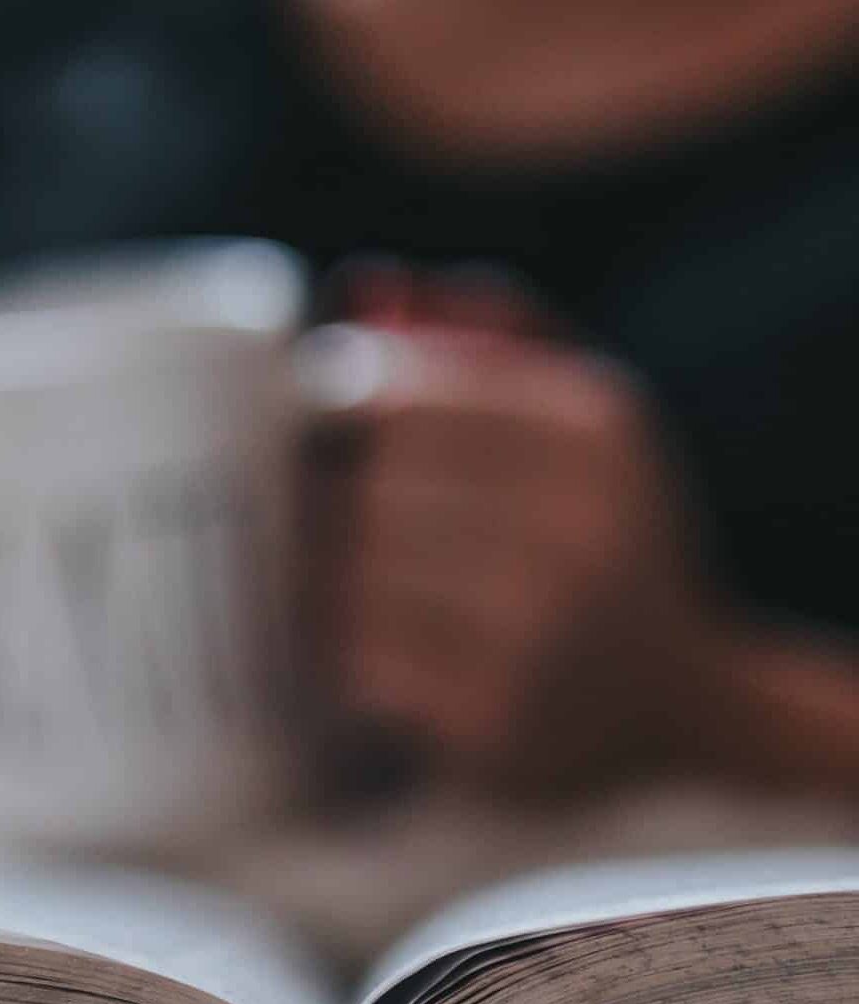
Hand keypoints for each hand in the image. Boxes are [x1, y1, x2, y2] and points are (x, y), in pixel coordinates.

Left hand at [296, 320, 722, 796]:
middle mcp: (574, 523)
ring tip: (352, 589)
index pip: (392, 393)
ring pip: (351, 575)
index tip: (324, 442)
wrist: (679, 703)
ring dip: (326, 583)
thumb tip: (365, 285)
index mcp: (588, 426)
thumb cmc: (598, 539)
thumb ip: (481, 340)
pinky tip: (377, 653)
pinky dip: (347, 655)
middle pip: (367, 487)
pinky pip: (358, 660)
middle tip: (325, 524)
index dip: (329, 415)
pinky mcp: (492, 718)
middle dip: (329, 505)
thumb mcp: (579, 421)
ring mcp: (536, 629)